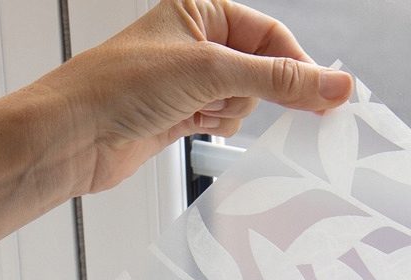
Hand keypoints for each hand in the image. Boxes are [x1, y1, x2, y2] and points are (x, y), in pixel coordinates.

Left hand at [27, 0, 353, 197]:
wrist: (73, 135)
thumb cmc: (119, 85)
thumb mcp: (212, 72)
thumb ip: (279, 80)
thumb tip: (336, 83)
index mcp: (200, 9)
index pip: (271, 34)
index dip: (299, 65)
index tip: (328, 96)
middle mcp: (195, 40)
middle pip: (262, 68)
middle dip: (261, 91)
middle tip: (275, 109)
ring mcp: (188, 80)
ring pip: (244, 99)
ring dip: (232, 112)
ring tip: (201, 113)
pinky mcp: (181, 114)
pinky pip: (224, 120)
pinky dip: (220, 127)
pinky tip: (196, 127)